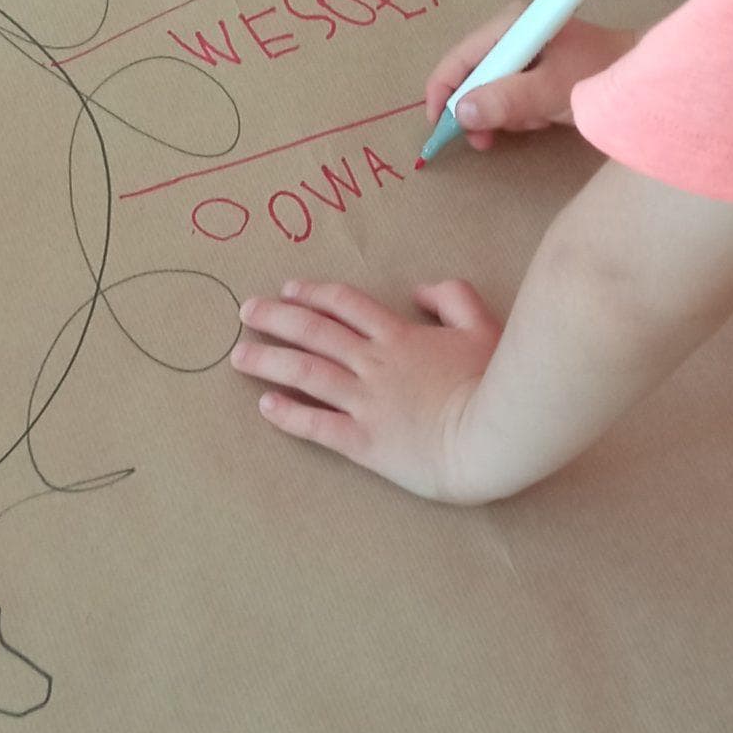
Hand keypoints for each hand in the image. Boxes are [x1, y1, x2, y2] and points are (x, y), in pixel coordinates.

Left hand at [230, 277, 502, 500]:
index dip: (314, 294)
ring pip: (306, 373)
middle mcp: (375, 364)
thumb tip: (419, 291)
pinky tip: (264, 406)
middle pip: (315, 333)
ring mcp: (367, 402)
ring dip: (269, 361)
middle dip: (276, 319)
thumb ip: (453, 298)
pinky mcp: (365, 442)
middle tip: (246, 312)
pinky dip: (288, 414)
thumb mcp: (482, 326)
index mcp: (400, 337)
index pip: (346, 306)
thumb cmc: (494, 382)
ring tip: (239, 355)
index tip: (287, 290)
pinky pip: (317, 425)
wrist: (493, 436)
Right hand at [423, 12, 632, 150]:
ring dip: (505, 116)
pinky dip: (519, 114)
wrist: (643, 81)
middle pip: (472, 76)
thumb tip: (460, 113)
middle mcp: (513, 33)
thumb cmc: (597, 75)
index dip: (442, 92)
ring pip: (489, 91)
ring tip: (533, 123)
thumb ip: (505, 101)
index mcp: (512, 25)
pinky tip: (541, 119)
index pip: (460, 57)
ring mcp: (524, 51)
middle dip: (480, 110)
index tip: (438, 128)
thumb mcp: (549, 91)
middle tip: (486, 141)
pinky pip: (509, 96)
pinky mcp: (535, 69)